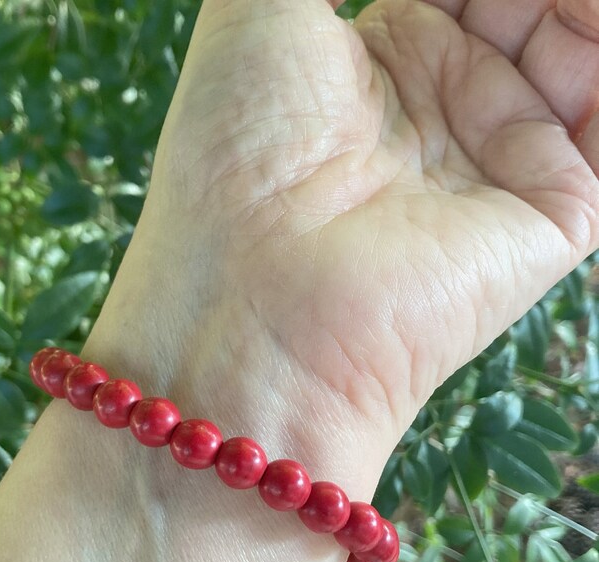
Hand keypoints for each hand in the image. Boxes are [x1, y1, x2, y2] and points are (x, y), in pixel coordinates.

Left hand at [85, 0, 597, 475]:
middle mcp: (445, 110)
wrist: (254, 298)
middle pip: (527, 7)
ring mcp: (498, 160)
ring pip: (579, 48)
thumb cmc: (234, 155)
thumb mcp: (259, 12)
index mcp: (382, 61)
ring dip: (576, 8)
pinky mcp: (550, 214)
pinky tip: (585, 19)